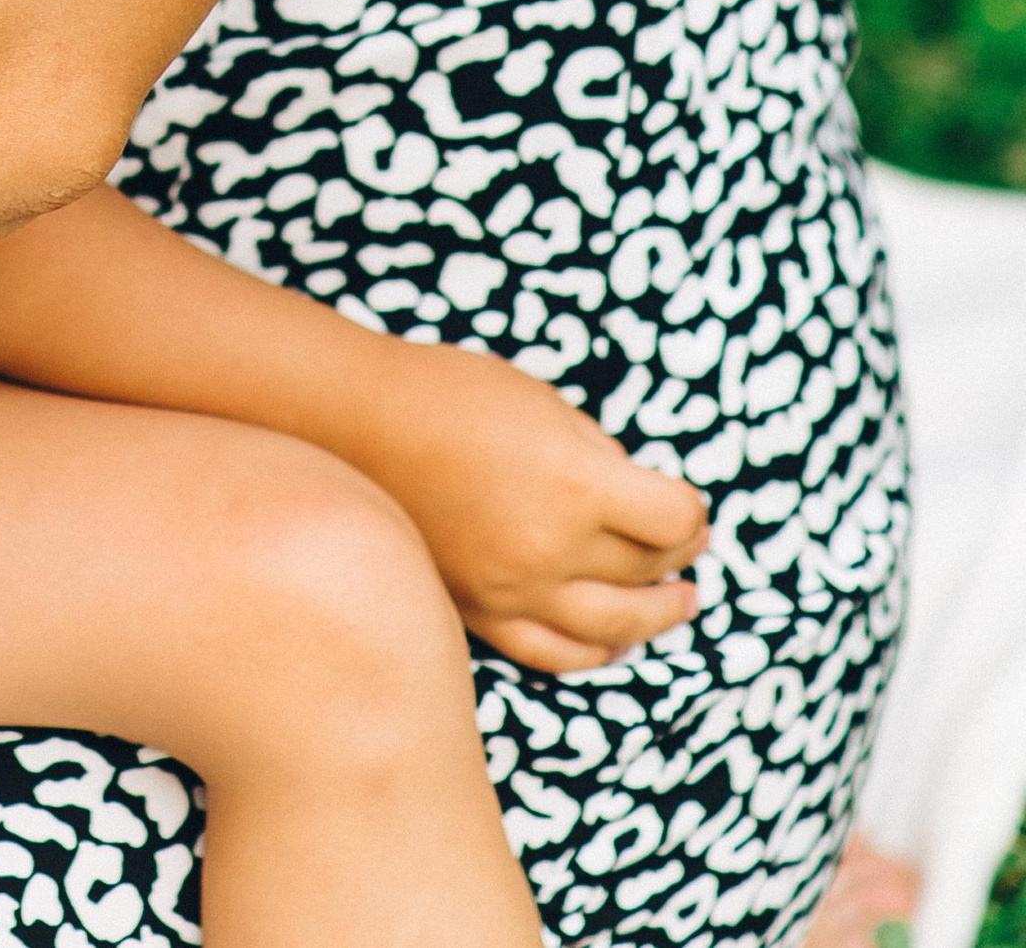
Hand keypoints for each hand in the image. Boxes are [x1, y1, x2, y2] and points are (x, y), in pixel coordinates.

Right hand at [337, 337, 708, 672]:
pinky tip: (616, 641)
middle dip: (677, 554)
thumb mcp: (541, 401)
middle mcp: (550, 545)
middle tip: (690, 547)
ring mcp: (512, 587)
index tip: (689, 505)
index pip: (673, 517)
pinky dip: (595, 651)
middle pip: (646, 568)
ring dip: (657, 614)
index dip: (692, 511)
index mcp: (574, 481)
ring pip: (613, 624)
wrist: (352, 422)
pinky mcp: (480, 611)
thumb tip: (636, 498)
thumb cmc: (449, 394)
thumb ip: (596, 454)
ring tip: (680, 602)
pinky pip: (553, 652)